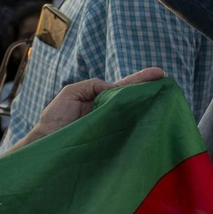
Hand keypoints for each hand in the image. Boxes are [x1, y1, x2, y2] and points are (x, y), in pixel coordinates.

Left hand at [6, 67, 164, 154]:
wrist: (47, 140)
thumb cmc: (55, 118)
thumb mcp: (71, 93)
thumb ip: (92, 85)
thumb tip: (113, 88)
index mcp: (100, 98)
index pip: (123, 87)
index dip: (140, 80)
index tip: (160, 72)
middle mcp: (109, 111)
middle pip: (133, 98)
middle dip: (149, 90)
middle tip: (167, 81)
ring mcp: (112, 125)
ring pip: (133, 113)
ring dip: (148, 105)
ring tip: (164, 97)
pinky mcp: (111, 139)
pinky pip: (127, 130)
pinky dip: (138, 124)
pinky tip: (149, 119)